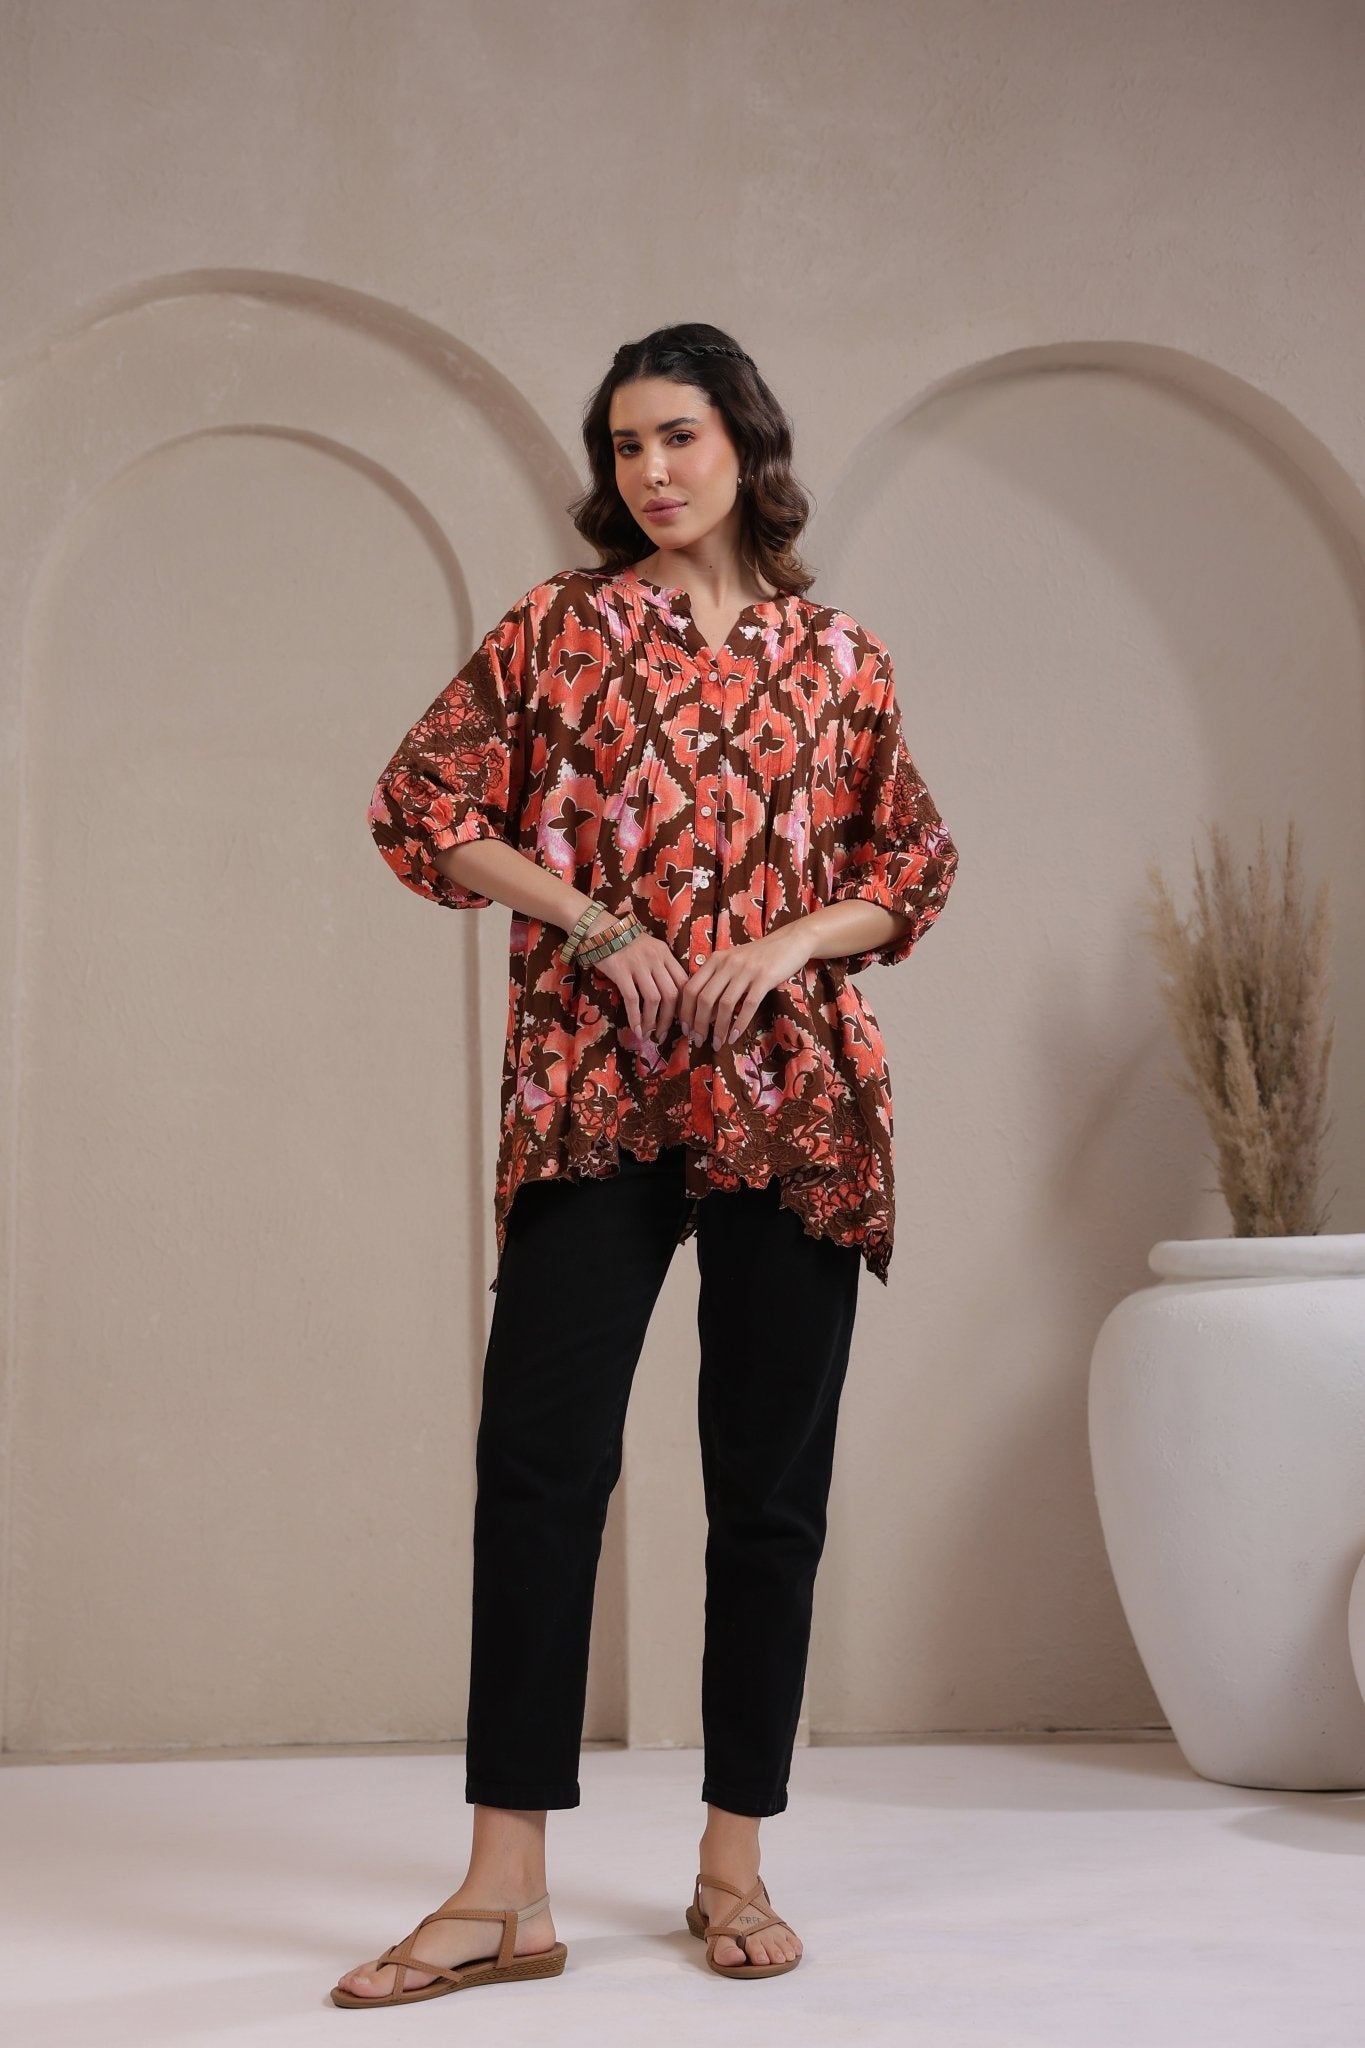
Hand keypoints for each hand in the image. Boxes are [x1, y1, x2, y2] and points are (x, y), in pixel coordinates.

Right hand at [588, 922, 688, 1041]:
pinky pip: (632, 999)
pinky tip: (636, 1028)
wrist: (599, 928)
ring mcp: (638, 965)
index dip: (684, 1005)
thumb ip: (661, 967)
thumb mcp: (649, 948)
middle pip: (672, 994)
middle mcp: (655, 959)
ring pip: (654, 999)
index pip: (683, 982)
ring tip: (648, 1034)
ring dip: (652, 1021)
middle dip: (670, 1019)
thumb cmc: (624, 941)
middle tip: (664, 1034)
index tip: (680, 1020)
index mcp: (665, 953)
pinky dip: (636, 1017)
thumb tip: (670, 996)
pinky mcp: (621, 971)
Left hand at [678, 923, 812, 1051]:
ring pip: (724, 1004)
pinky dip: (739, 1024)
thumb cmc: (760, 956)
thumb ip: (717, 981)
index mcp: (715, 959)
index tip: (685, 1029)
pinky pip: (748, 1005)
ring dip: (718, 1029)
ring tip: (716, 1044)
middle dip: (698, 1024)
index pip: (690, 988)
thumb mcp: (733, 962)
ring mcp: (746, 970)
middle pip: (704, 998)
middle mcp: (727, 963)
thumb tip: (704, 1014)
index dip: (685, 1011)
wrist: (790, 941)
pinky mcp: (764, 978)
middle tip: (698, 1041)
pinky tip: (734, 1037)